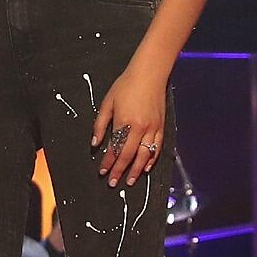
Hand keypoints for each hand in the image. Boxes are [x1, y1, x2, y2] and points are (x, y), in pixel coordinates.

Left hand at [91, 66, 168, 187]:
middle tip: (113, 183)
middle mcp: (140, 128)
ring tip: (130, 181)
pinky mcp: (161, 126)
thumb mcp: (107, 103)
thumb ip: (100, 125)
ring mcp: (153, 128)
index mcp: (124, 122)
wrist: (149, 73)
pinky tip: (146, 168)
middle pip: (128, 155)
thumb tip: (95, 143)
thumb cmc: (126, 85)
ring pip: (144, 155)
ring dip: (136, 170)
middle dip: (120, 170)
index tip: (102, 172)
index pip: (114, 148)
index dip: (108, 162)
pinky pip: (157, 147)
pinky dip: (151, 159)